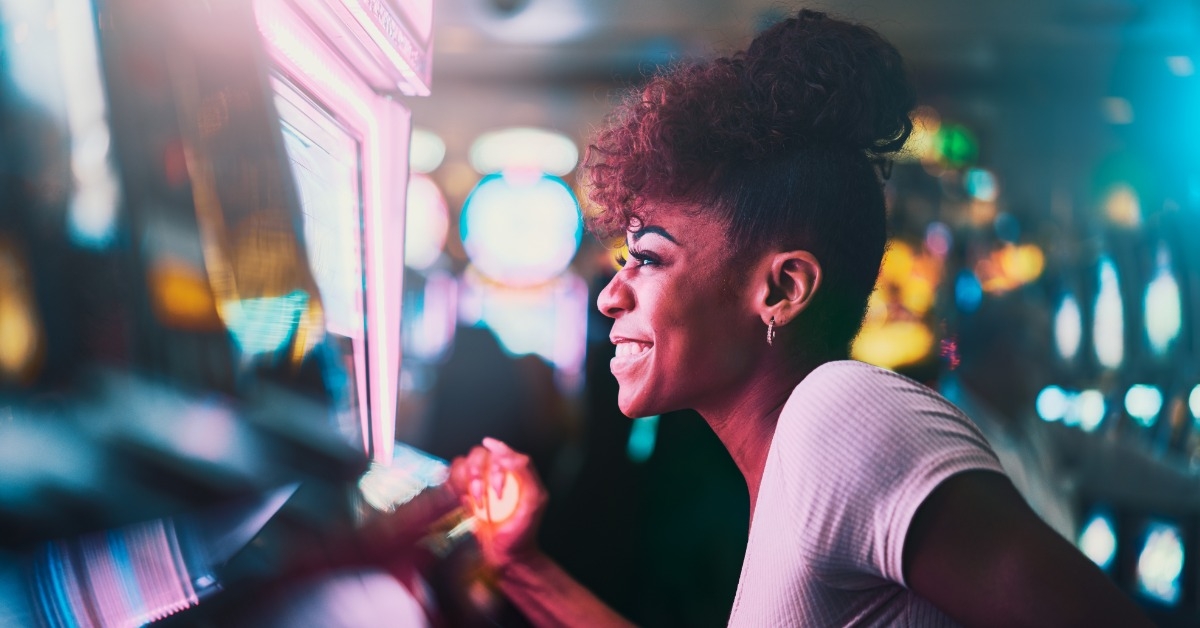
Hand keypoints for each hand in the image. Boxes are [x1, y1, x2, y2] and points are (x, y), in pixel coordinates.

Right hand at [449, 437, 547, 568]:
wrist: (505, 557)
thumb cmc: (522, 531)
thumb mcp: (533, 502)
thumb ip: (527, 474)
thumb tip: (513, 454)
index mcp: (513, 470)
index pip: (499, 450)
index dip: (495, 459)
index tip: (493, 474)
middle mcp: (494, 473)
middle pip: (477, 454)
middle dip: (478, 473)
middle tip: (484, 495)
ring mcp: (477, 483)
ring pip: (461, 464)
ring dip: (467, 483)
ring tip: (478, 503)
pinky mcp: (462, 495)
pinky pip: (451, 479)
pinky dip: (455, 488)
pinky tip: (467, 504)